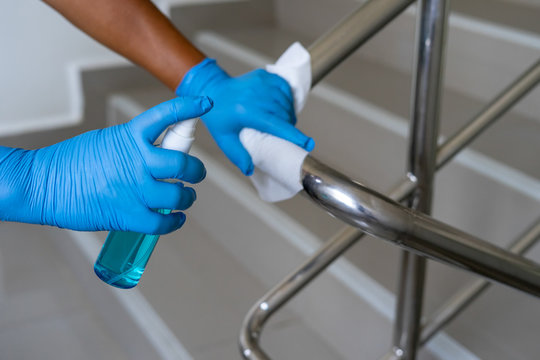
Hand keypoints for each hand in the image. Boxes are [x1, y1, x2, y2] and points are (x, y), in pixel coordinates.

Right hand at [0, 97, 211, 233]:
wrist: (43, 186)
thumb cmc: (70, 163)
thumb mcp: (105, 142)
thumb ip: (133, 146)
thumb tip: (156, 156)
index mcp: (130, 137)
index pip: (166, 115)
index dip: (189, 108)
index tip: (205, 103)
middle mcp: (137, 160)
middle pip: (184, 163)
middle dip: (196, 170)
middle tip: (196, 173)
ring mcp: (135, 189)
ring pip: (179, 194)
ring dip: (187, 197)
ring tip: (185, 197)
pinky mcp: (129, 215)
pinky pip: (164, 221)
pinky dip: (174, 221)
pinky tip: (175, 218)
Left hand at [176, 58, 313, 174]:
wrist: (211, 89)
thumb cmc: (218, 116)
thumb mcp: (224, 139)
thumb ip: (238, 156)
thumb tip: (249, 170)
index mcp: (247, 112)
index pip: (277, 125)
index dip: (294, 135)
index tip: (308, 144)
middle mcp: (255, 96)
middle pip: (284, 114)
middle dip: (289, 126)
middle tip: (284, 133)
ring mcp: (261, 83)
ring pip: (286, 102)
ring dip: (288, 113)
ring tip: (282, 120)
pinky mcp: (264, 75)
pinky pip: (285, 87)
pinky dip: (287, 98)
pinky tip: (281, 105)